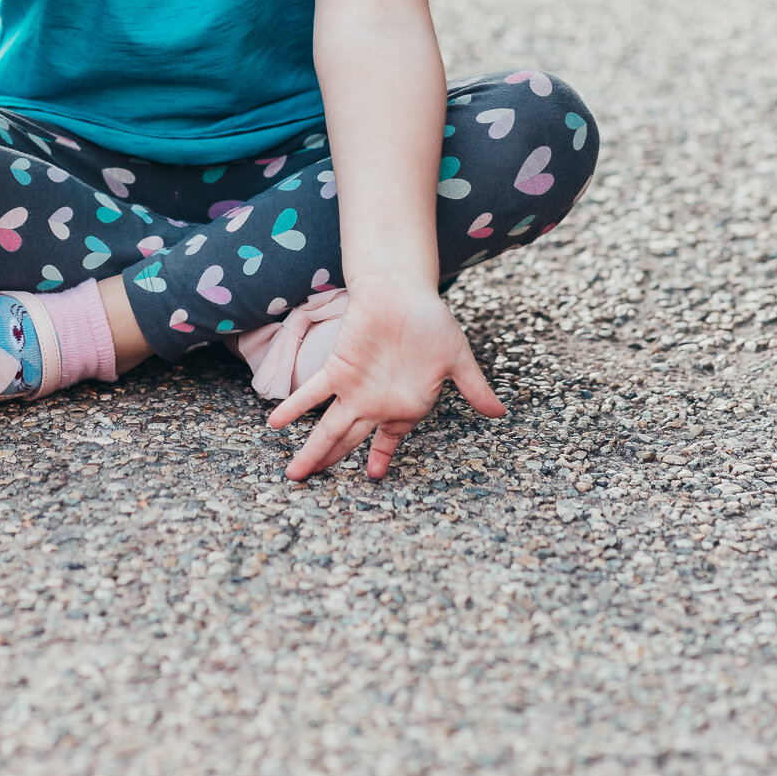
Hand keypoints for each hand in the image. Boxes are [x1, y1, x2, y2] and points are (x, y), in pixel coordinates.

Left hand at [268, 277, 503, 480]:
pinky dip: (294, 408)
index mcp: (403, 405)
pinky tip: (276, 424)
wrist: (404, 288)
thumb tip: (500, 413)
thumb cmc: (431, 321)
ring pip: (328, 429)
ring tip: (293, 474)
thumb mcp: (458, 359)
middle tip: (310, 486)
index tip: (373, 477)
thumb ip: (473, 389)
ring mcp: (355, 390)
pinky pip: (312, 394)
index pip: (388, 440)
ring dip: (311, 452)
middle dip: (330, 464)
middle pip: (349, 441)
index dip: (380, 458)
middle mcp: (375, 403)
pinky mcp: (339, 369)